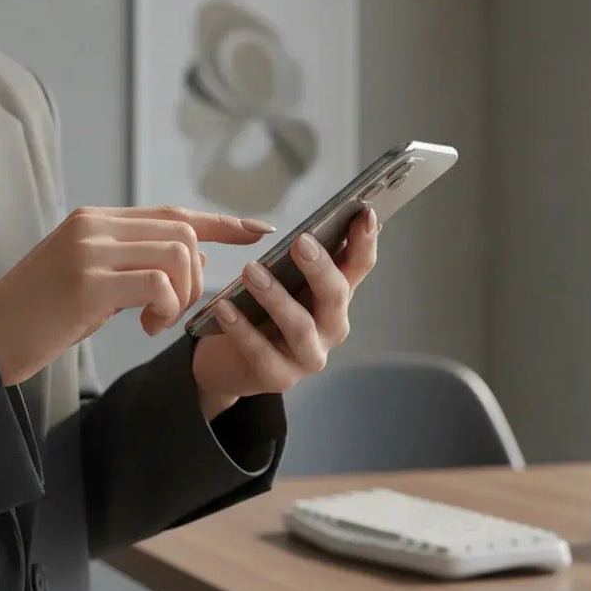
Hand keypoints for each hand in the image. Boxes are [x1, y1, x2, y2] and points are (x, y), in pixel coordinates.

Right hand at [0, 205, 273, 385]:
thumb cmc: (42, 317)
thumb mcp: (94, 281)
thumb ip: (137, 262)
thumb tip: (196, 258)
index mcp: (95, 220)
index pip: (173, 213)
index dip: (221, 223)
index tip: (260, 231)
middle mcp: (93, 225)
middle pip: (183, 233)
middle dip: (197, 277)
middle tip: (173, 312)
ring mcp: (89, 250)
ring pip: (177, 254)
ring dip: (182, 295)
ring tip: (156, 321)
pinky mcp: (88, 281)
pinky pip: (158, 283)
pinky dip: (165, 309)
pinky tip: (143, 327)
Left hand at [192, 208, 379, 418]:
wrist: (226, 358)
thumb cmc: (259, 310)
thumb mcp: (280, 278)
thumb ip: (297, 257)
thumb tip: (309, 229)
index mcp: (335, 296)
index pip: (359, 265)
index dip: (365, 241)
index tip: (364, 212)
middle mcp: (331, 327)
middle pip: (336, 295)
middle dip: (320, 268)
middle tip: (299, 242)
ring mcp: (309, 356)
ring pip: (301, 326)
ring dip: (276, 297)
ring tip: (251, 271)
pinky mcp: (280, 377)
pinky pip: (262, 353)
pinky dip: (243, 329)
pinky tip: (224, 308)